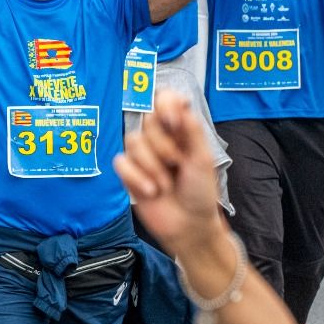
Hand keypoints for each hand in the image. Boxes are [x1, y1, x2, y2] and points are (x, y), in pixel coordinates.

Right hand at [112, 92, 223, 259]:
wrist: (188, 225)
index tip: (175, 123)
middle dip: (164, 146)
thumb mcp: (202, 158)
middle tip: (177, 164)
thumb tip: (180, 102)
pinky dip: (137, 178)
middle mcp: (159, 138)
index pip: (164, 99)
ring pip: (133, 141)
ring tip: (165, 184)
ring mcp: (142, 155)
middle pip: (147, 120)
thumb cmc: (200, 192)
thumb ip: (191, 129)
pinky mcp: (128, 173)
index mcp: (179, 129)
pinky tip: (151, 191)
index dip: (166, 105)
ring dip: (152, 167)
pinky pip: (121, 162)